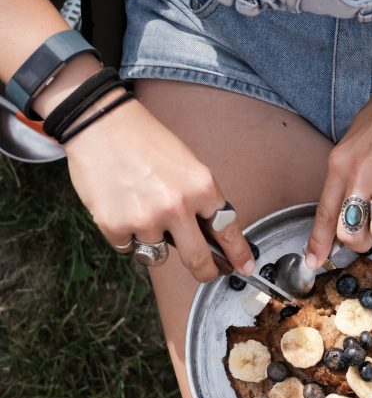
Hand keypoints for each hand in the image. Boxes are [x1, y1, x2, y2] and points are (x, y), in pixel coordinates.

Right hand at [63, 97, 253, 281]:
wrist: (102, 124)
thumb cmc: (146, 141)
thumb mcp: (188, 165)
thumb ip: (200, 199)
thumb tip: (212, 235)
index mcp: (202, 187)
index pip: (228, 230)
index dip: (238, 254)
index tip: (244, 267)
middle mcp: (177, 206)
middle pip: (197, 259)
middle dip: (205, 271)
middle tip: (206, 273)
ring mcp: (145, 219)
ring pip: (157, 253)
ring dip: (154, 241)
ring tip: (143, 211)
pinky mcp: (115, 225)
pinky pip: (128, 247)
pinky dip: (126, 234)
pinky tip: (122, 207)